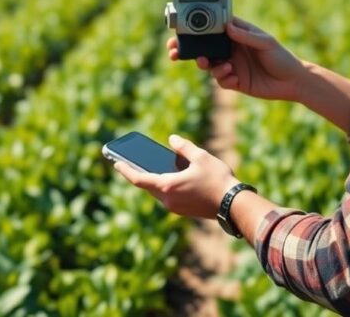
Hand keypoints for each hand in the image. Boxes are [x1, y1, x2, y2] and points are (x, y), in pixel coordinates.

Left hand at [113, 134, 238, 219]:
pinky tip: (169, 175)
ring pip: (157, 191)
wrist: (233, 204)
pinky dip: (164, 185)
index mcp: (167, 186)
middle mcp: (167, 200)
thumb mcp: (200, 157)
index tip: (116, 163)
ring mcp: (175, 207)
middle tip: (130, 161)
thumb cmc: (217, 179)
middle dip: (138, 173)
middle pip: (147, 185)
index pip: (138, 179)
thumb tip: (172, 139)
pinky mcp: (183, 211)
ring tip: (149, 165)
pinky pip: (167, 196)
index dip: (125, 170)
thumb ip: (183, 147)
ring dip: (152, 179)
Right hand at [167, 17, 306, 101]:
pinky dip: (224, 79)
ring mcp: (231, 65)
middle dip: (188, 50)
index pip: (212, 28)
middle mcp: (230, 49)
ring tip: (221, 66)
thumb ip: (246, 35)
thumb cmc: (281, 57)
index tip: (182, 30)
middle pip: (203, 47)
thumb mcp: (266, 42)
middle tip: (175, 52)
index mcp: (236, 34)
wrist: (293, 82)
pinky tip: (235, 78)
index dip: (196, 29)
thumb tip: (227, 25)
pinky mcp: (234, 81)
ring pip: (209, 65)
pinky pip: (220, 80)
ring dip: (210, 66)